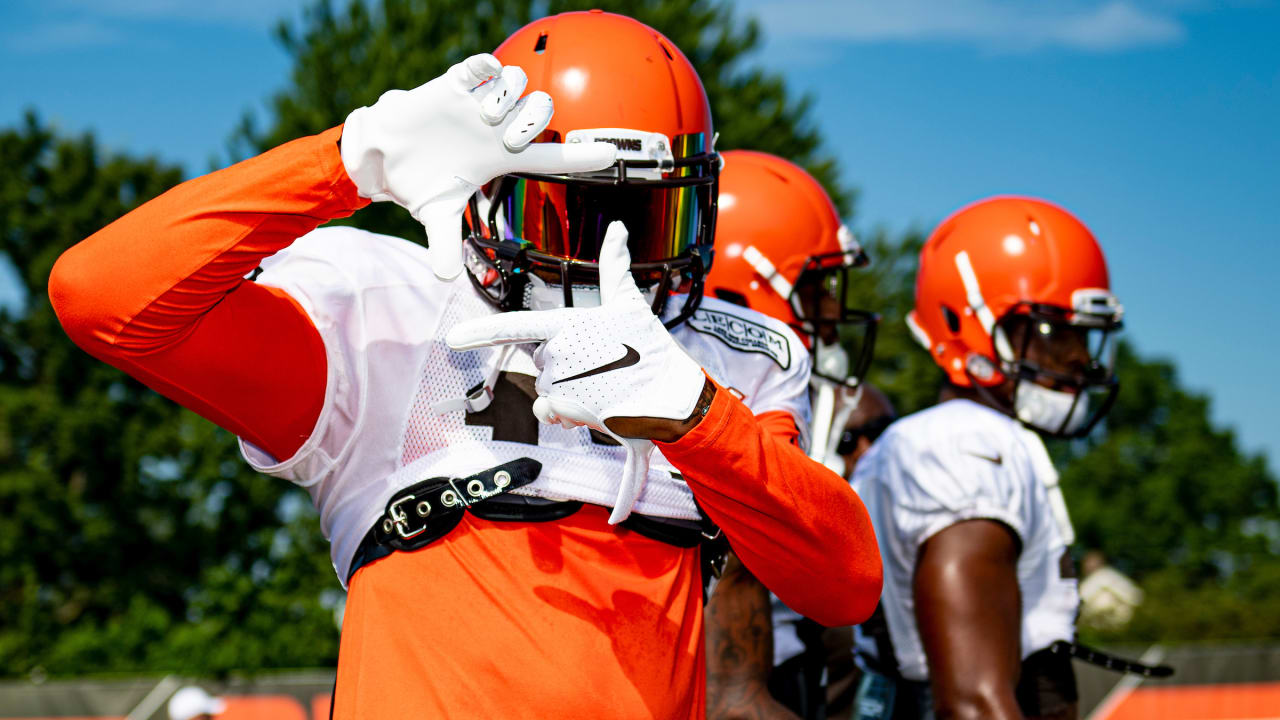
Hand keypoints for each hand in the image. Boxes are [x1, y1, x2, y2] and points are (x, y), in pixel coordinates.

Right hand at [340, 54, 617, 278]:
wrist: (384, 152)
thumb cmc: (420, 179)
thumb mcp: (434, 213)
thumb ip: (443, 244)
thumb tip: (444, 279)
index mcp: (502, 157)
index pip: (552, 157)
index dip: (582, 157)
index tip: (612, 155)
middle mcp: (498, 127)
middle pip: (541, 112)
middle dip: (534, 122)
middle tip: (511, 140)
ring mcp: (480, 103)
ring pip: (519, 84)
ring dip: (511, 98)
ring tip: (488, 114)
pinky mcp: (457, 83)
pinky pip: (484, 65)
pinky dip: (487, 67)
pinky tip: (482, 73)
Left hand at [446, 221, 709, 522]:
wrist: (671, 396)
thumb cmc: (651, 348)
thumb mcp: (631, 303)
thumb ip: (616, 266)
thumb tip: (616, 228)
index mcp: (567, 325)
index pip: (514, 327)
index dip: (480, 333)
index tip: (453, 340)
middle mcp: (558, 354)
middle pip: (542, 360)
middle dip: (564, 365)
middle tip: (600, 364)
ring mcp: (561, 384)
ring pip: (547, 388)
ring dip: (567, 391)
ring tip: (603, 385)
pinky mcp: (568, 410)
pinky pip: (551, 412)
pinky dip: (566, 412)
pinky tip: (594, 406)